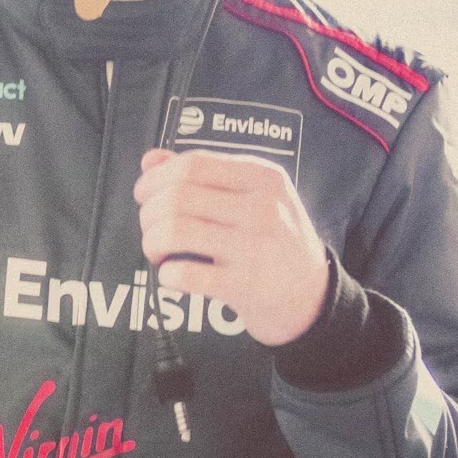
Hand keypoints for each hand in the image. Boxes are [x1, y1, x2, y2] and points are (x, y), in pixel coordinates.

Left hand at [134, 148, 330, 347]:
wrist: (313, 297)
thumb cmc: (275, 242)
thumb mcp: (254, 197)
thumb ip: (204, 175)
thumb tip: (149, 159)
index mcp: (263, 177)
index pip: (193, 165)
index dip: (156, 178)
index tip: (144, 194)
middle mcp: (263, 207)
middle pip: (178, 197)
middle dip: (149, 213)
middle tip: (150, 228)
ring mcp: (255, 247)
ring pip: (175, 231)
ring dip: (152, 242)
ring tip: (158, 251)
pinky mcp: (245, 285)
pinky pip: (185, 273)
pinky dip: (167, 274)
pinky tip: (172, 275)